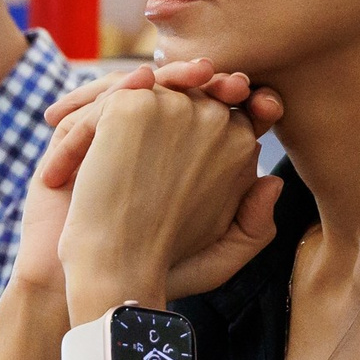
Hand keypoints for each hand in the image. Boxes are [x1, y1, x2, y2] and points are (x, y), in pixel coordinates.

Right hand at [15, 60, 281, 298]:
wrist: (99, 286)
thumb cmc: (159, 276)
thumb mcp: (219, 257)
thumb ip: (253, 228)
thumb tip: (275, 181)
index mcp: (200, 161)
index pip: (231, 119)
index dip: (251, 106)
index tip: (269, 107)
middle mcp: (163, 141)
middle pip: (194, 93)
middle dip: (216, 83)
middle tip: (236, 85)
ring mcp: (124, 134)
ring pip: (151, 88)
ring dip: (175, 74)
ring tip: (199, 73)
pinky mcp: (84, 133)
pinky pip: (104, 99)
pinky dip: (123, 85)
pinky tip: (144, 83)